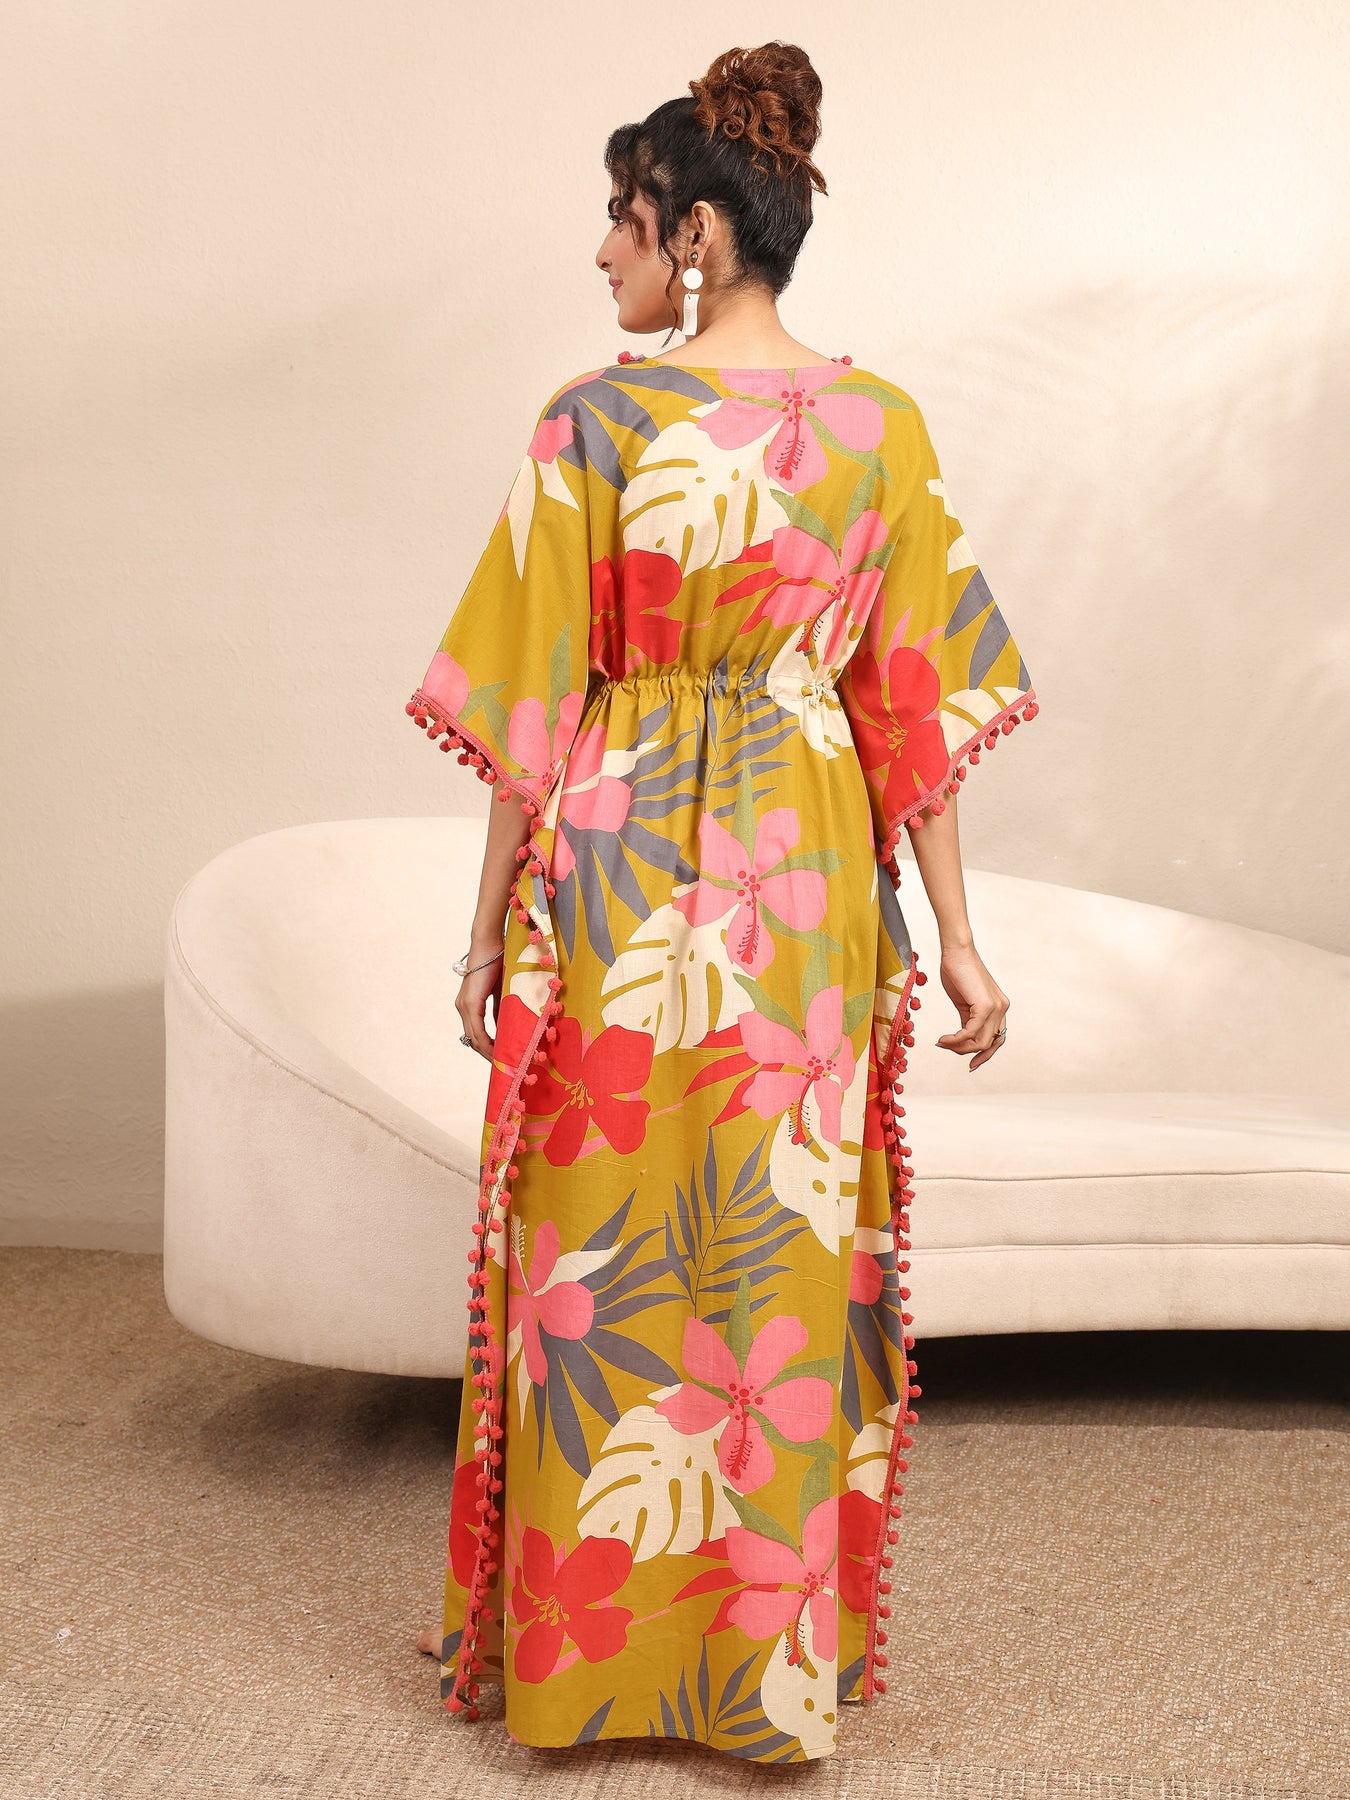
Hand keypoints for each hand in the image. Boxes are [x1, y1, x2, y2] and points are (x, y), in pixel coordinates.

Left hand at [457, 940, 503, 1059]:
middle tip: (504, 1067)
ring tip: (503, 1063)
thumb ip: (501, 1009)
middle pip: (473, 1040)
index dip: (487, 1048)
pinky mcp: (470, 1003)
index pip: (475, 1034)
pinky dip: (487, 1043)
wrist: (490, 943)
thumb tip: (507, 1027)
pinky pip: (477, 1031)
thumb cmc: (498, 962)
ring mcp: (464, 1006)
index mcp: (469, 1004)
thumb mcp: (501, 991)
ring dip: (488, 1052)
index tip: (500, 1058)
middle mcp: (463, 1007)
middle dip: (488, 1055)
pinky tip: (497, 1051)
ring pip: (474, 1039)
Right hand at [932, 942, 1008, 1071]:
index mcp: (999, 1007)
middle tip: (948, 1048)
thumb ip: (968, 1020)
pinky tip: (943, 1039)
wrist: (956, 952)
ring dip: (959, 1047)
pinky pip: (970, 1032)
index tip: (970, 1063)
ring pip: (980, 1042)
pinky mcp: (985, 1006)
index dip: (984, 1054)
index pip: (997, 1039)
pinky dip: (955, 1039)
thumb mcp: (964, 1002)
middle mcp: (1002, 1008)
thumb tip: (963, 1038)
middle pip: (989, 1044)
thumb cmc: (957, 972)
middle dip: (968, 1052)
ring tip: (943, 1042)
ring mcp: (996, 1007)